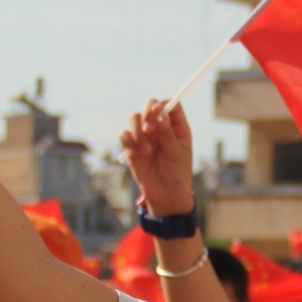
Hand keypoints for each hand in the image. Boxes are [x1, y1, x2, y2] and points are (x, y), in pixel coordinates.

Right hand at [117, 100, 197, 216]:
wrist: (166, 196)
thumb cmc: (177, 175)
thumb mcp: (177, 154)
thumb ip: (168, 134)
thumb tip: (161, 115)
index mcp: (176, 127)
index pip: (169, 105)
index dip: (162, 105)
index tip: (158, 112)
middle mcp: (160, 127)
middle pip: (150, 106)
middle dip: (147, 114)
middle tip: (150, 131)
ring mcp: (145, 136)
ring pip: (134, 118)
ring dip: (137, 130)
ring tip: (147, 150)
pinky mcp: (132, 147)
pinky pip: (124, 135)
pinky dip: (128, 141)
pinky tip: (138, 154)